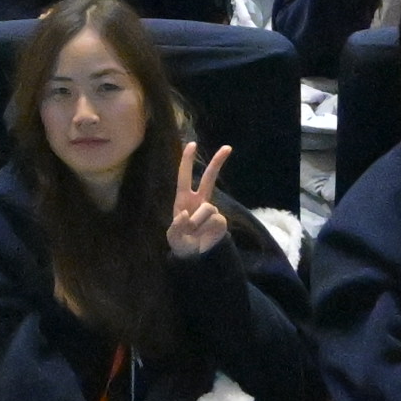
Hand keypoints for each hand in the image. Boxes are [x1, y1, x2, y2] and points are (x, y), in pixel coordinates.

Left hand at [165, 140, 236, 261]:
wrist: (195, 256)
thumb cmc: (180, 241)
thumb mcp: (173, 237)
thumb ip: (177, 226)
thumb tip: (186, 214)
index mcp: (184, 199)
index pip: (184, 176)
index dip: (187, 161)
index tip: (191, 144)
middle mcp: (199, 200)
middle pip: (209, 178)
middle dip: (218, 162)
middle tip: (228, 147)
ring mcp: (212, 210)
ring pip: (208, 209)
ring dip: (199, 223)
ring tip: (194, 234)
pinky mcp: (221, 220)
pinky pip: (215, 220)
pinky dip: (207, 230)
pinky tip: (205, 236)